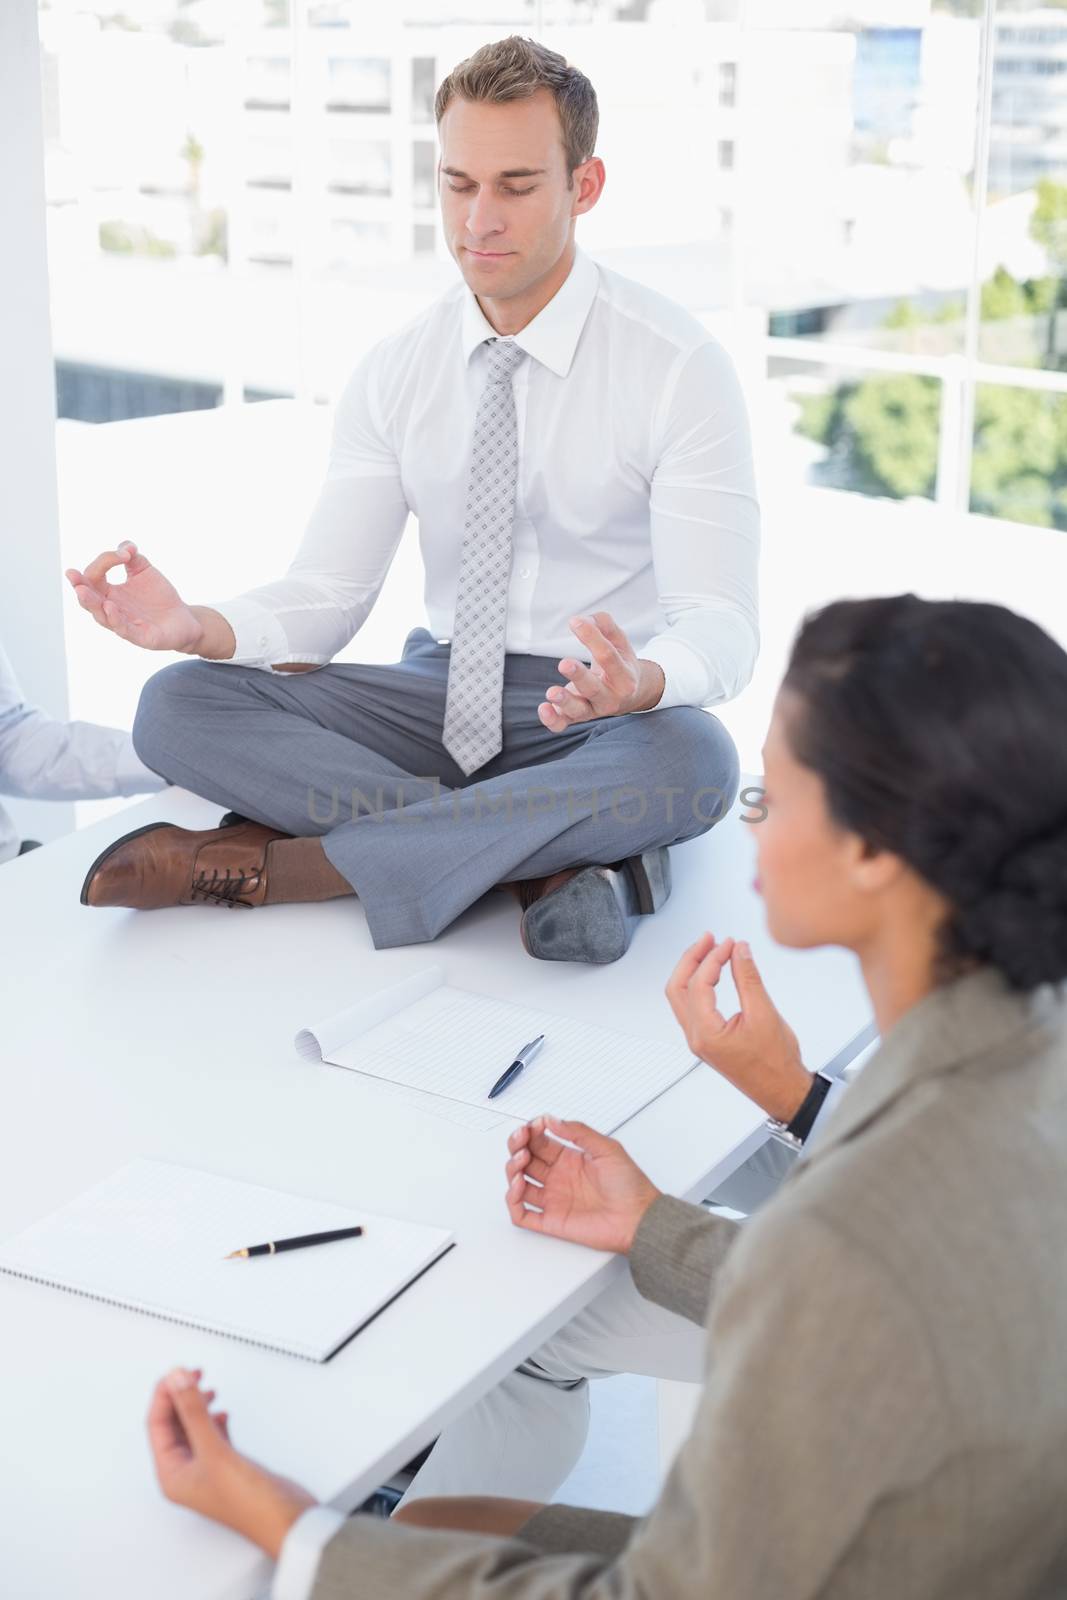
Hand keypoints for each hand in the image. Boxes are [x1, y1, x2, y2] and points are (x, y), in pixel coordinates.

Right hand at [66, 541, 204, 653]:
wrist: (184, 617)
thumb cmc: (159, 596)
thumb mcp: (144, 570)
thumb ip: (132, 556)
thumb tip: (126, 547)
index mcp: (108, 593)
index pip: (94, 577)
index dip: (104, 561)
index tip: (124, 554)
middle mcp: (111, 610)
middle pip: (88, 600)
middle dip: (79, 587)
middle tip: (72, 574)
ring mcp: (124, 625)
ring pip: (101, 616)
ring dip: (91, 603)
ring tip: (82, 590)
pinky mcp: (140, 637)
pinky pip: (123, 629)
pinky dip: (115, 619)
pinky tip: (110, 606)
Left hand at [147, 1368, 315, 1558]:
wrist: (286, 1521)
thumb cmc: (249, 1503)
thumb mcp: (215, 1451)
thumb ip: (194, 1412)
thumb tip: (177, 1380)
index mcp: (173, 1475)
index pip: (158, 1426)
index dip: (165, 1396)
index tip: (177, 1372)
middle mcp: (186, 1473)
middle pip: (173, 1424)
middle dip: (179, 1397)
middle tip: (191, 1373)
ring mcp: (208, 1469)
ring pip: (193, 1427)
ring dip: (196, 1405)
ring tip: (205, 1386)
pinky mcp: (228, 1465)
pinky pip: (213, 1435)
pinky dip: (215, 1419)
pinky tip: (222, 1412)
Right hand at [505, 1115, 659, 1253]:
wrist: (639, 1218)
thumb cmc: (630, 1186)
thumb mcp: (607, 1148)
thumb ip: (579, 1132)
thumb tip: (553, 1120)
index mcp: (570, 1159)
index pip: (540, 1142)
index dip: (531, 1132)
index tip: (531, 1125)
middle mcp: (559, 1178)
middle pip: (526, 1159)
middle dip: (517, 1146)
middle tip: (520, 1139)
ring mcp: (554, 1199)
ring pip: (519, 1183)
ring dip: (512, 1170)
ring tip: (520, 1161)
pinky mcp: (552, 1221)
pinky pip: (522, 1214)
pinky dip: (513, 1201)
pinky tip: (519, 1186)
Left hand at [538, 612, 664, 731]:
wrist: (628, 695)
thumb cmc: (620, 664)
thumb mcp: (620, 643)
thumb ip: (604, 626)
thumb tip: (582, 620)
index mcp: (624, 677)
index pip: (608, 657)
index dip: (592, 638)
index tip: (575, 622)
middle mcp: (610, 698)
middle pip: (594, 689)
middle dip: (579, 677)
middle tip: (564, 663)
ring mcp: (592, 710)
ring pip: (578, 711)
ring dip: (564, 702)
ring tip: (551, 692)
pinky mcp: (576, 718)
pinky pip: (563, 724)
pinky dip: (552, 720)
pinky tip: (543, 708)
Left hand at [665, 935, 811, 1123]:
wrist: (783, 1091)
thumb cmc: (776, 1065)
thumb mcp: (765, 1014)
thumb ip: (748, 978)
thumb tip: (739, 951)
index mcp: (706, 1033)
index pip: (699, 983)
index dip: (713, 958)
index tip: (729, 944)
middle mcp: (696, 1037)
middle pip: (678, 988)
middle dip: (691, 958)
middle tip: (709, 939)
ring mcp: (699, 1039)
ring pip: (681, 997)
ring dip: (692, 971)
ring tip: (710, 951)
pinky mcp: (707, 1040)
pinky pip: (692, 1007)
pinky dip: (698, 985)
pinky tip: (713, 973)